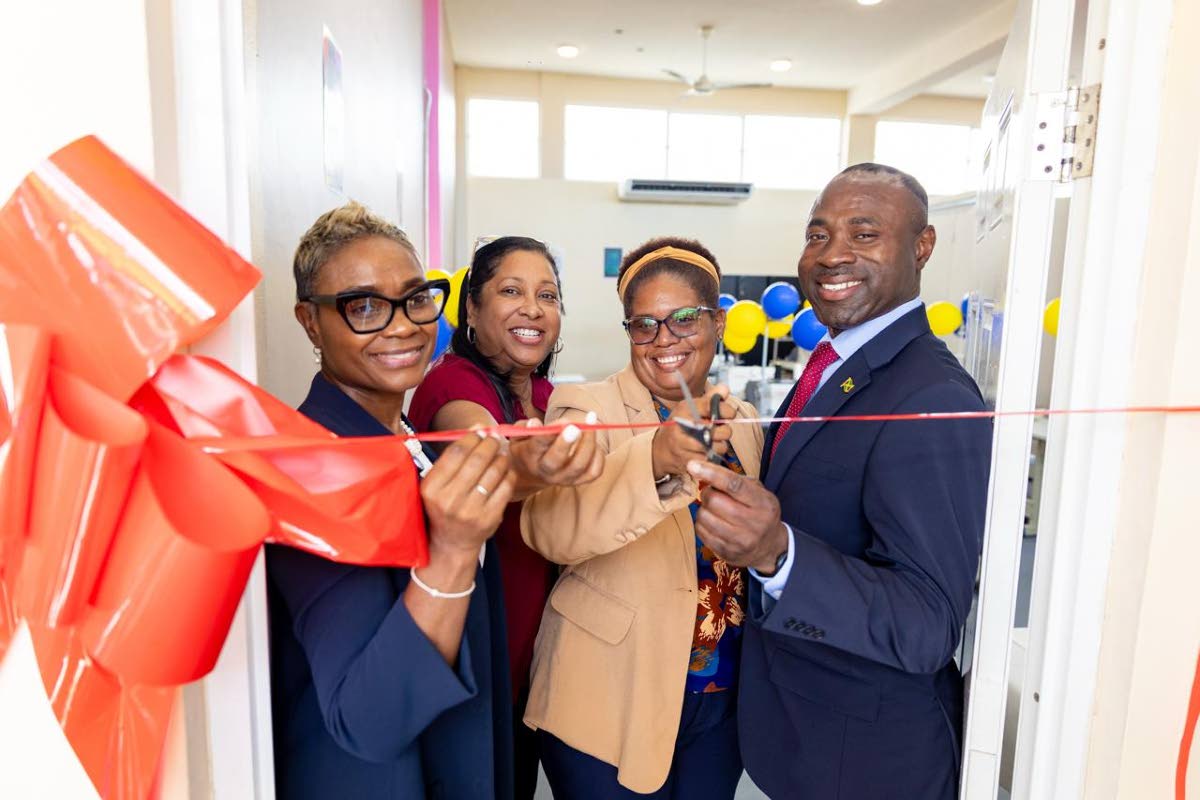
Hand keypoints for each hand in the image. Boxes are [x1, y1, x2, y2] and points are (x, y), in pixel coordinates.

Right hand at [420, 430, 516, 559]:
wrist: (452, 543)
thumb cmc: (444, 506)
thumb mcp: (436, 484)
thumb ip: (452, 458)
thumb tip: (477, 428)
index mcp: (432, 489)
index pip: (455, 453)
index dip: (471, 437)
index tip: (480, 430)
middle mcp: (449, 500)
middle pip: (476, 460)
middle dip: (490, 443)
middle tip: (495, 438)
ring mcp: (470, 511)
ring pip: (494, 471)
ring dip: (501, 457)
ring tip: (501, 453)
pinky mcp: (489, 518)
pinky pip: (505, 487)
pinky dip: (508, 473)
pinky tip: (505, 470)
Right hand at [509, 413, 604, 489]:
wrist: (529, 475)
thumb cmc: (526, 449)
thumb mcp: (518, 436)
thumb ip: (525, 428)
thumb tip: (535, 423)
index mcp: (530, 457)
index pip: (538, 445)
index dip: (550, 433)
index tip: (562, 421)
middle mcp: (546, 472)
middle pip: (557, 461)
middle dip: (567, 443)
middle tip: (576, 427)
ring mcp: (563, 479)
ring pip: (579, 465)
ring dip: (588, 443)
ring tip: (591, 421)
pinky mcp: (578, 481)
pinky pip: (594, 472)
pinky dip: (598, 455)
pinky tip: (593, 441)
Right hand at [651, 384, 735, 478]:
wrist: (661, 449)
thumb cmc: (680, 425)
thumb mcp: (691, 408)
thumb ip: (710, 398)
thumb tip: (724, 389)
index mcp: (684, 409)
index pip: (712, 406)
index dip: (727, 410)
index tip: (729, 413)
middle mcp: (683, 426)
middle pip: (721, 430)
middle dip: (725, 431)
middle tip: (718, 430)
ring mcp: (684, 445)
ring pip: (719, 446)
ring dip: (720, 445)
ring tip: (712, 441)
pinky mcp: (688, 461)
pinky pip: (712, 459)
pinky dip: (712, 456)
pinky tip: (705, 451)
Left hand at [688, 459, 788, 572]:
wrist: (770, 547)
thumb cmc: (760, 513)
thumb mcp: (759, 493)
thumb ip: (737, 481)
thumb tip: (706, 471)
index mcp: (763, 503)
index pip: (734, 485)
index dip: (711, 473)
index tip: (692, 465)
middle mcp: (754, 523)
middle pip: (714, 501)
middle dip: (707, 493)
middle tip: (711, 493)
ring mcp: (740, 541)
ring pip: (704, 517)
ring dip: (703, 509)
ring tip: (714, 509)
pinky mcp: (727, 552)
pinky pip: (701, 532)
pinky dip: (702, 523)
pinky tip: (712, 522)